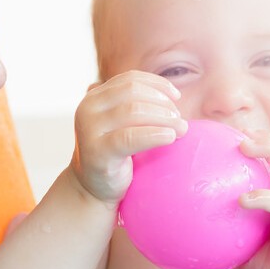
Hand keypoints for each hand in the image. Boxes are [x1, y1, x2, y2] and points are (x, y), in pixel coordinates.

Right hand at [71, 71, 185, 202]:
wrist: (93, 188)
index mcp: (95, 97)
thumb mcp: (122, 124)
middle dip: (162, 103)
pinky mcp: (97, 152)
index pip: (130, 80)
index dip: (157, 84)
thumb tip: (174, 96)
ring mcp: (89, 129)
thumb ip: (136, 106)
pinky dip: (154, 134)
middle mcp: (88, 109)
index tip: (177, 97)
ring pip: (134, 111)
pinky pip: (130, 137)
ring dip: (164, 117)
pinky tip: (170, 137)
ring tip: (181, 129)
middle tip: (180, 119)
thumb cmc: (116, 155)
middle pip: (134, 93)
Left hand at [218, 130, 269, 268]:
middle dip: (264, 139)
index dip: (256, 145)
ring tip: (246, 145)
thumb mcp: (241, 258)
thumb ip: (220, 253)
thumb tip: (191, 261)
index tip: (231, 136)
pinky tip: (244, 199)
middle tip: (240, 134)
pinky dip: (264, 197)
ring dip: (269, 151)